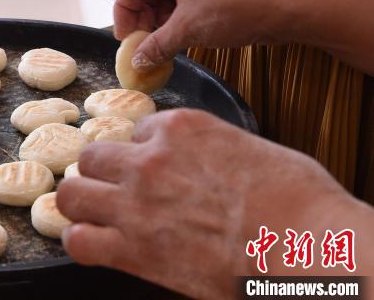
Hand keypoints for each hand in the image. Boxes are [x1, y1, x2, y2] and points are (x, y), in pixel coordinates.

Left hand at [57, 109, 353, 297]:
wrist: (304, 246)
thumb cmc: (296, 199)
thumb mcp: (250, 149)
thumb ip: (210, 149)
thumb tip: (204, 162)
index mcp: (180, 127)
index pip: (136, 132)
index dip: (142, 153)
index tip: (154, 171)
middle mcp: (149, 159)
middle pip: (92, 157)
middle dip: (102, 174)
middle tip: (116, 191)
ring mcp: (135, 202)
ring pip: (72, 192)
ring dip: (82, 203)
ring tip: (96, 215)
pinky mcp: (132, 248)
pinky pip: (78, 240)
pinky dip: (82, 242)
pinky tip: (97, 245)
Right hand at [113, 0, 288, 69]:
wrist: (286, 9)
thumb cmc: (237, 9)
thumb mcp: (188, 29)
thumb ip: (156, 45)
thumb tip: (136, 62)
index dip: (124, 14)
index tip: (124, 39)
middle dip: (143, 19)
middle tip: (140, 46)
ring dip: (160, 22)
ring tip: (158, 46)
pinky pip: (186, 1)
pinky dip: (177, 20)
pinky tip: (177, 40)